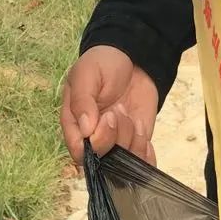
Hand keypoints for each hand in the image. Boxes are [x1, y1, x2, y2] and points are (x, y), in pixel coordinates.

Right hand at [61, 47, 158, 164]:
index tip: (106, 117)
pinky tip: (142, 129)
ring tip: (129, 112)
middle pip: (102, 160)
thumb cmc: (103, 63)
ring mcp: (116, 142)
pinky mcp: (136, 142)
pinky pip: (140, 162)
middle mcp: (94, 138)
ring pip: (123, 161)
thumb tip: (86, 130)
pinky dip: (145, 153)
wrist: (133, 57)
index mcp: (75, 123)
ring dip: (131, 138)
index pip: (79, 151)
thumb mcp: (87, 74)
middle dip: (114, 137)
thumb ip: (82, 101)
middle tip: (119, 110)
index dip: (94, 143)